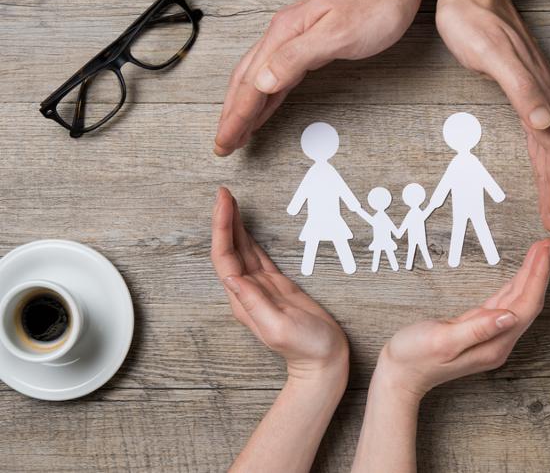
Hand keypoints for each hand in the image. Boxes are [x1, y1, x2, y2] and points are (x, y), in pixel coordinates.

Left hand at [211, 186, 348, 382]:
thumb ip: (255, 303)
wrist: (324, 360)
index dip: (222, 228)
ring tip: (228, 201)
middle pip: (228, 249)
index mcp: (244, 300)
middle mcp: (247, 291)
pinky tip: (245, 225)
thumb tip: (231, 277)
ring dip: (233, 225)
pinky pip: (256, 255)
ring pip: (240, 249)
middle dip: (224, 219)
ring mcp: (260, 287)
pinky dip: (248, 237)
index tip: (224, 203)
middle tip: (223, 192)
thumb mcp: (280, 327)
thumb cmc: (306, 347)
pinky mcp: (275, 285)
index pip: (225, 258)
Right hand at [214, 0, 432, 155]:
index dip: (236, 115)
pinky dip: (263, 100)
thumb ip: (297, 57)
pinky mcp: (306, 49)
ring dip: (243, 109)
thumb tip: (263, 82)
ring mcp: (292, 42)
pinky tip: (260, 111)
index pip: (251, 82)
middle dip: (231, 116)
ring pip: (257, 81)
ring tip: (234, 134)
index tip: (225, 139)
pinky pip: (275, 79)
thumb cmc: (373, 7)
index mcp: (284, 33)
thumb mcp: (337, 34)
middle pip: (245, 82)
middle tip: (222, 144)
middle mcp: (282, 36)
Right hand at [374, 239, 549, 399]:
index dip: (537, 277)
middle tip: (546, 244)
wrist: (400, 374)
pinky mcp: (480, 331)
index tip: (544, 252)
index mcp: (493, 345)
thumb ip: (478, 328)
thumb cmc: (415, 357)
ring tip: (538, 252)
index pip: (525, 307)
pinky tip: (520, 276)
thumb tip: (510, 316)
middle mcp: (498, 343)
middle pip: (527, 303)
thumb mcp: (443, 340)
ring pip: (518, 302)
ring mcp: (490, 337)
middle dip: (538, 272)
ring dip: (529, 276)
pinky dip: (514, 286)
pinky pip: (505, 304)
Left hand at [436, 0, 549, 231]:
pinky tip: (538, 163)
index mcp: (540, 93)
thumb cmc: (476, 23)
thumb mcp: (494, 58)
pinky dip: (541, 154)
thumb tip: (546, 125)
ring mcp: (537, 91)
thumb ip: (522, 91)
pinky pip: (540, 130)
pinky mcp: (524, 87)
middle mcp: (544, 94)